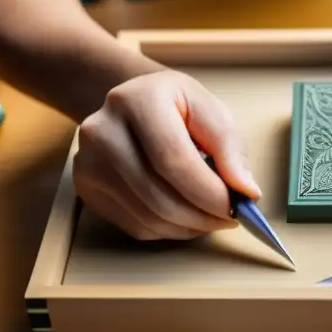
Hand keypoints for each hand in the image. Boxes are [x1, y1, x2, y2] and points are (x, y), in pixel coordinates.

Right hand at [73, 70, 260, 240]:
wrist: (132, 103)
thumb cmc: (176, 107)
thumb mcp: (209, 110)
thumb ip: (230, 147)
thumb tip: (245, 191)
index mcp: (137, 101)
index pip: (173, 160)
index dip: (209, 191)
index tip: (238, 205)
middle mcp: (102, 131)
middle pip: (158, 195)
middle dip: (203, 215)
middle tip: (231, 217)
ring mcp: (87, 162)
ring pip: (148, 217)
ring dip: (190, 227)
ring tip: (212, 216)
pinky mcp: (85, 188)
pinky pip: (135, 226)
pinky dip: (169, 230)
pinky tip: (186, 216)